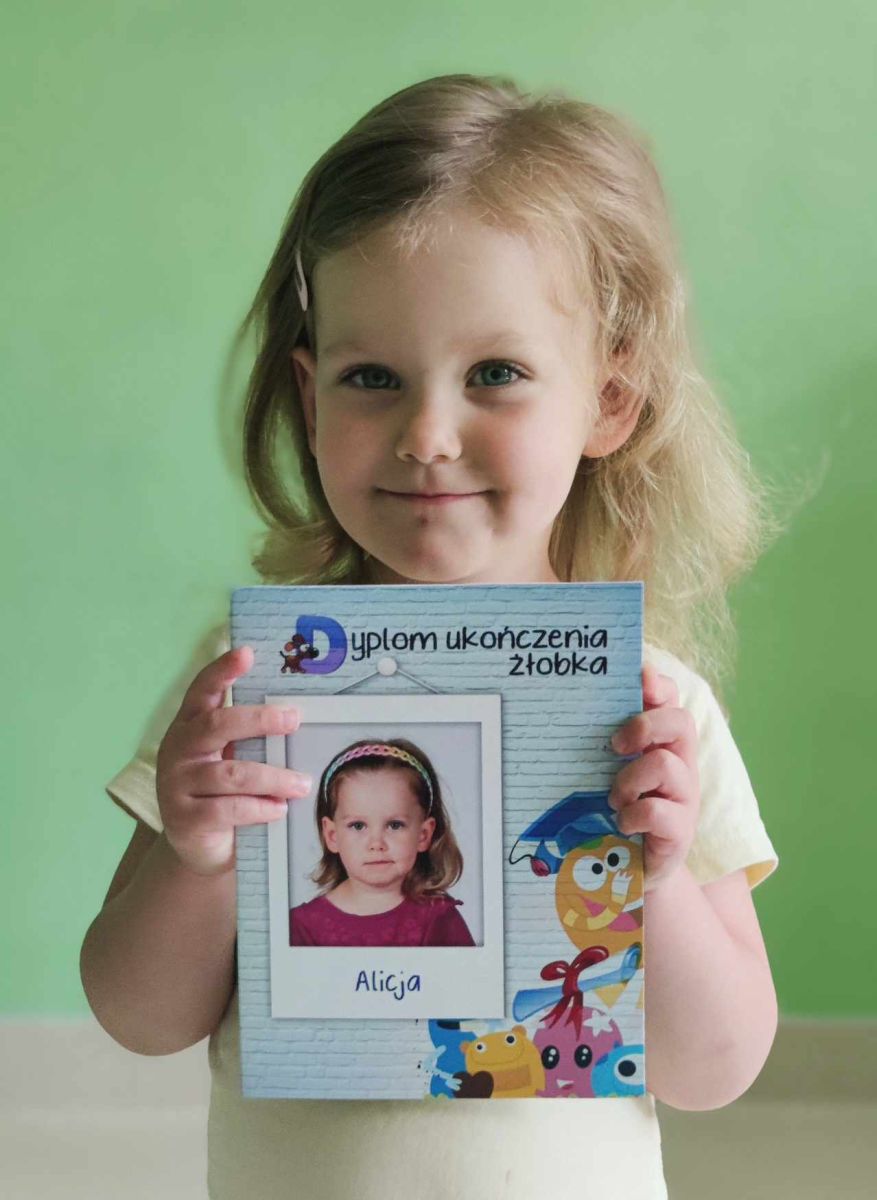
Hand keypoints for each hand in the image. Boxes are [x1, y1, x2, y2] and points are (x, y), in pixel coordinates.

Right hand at [155, 646, 310, 875]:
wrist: (197, 847)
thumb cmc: (222, 792)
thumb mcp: (228, 757)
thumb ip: (247, 736)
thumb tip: (296, 711)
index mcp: (189, 725)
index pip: (203, 690)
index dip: (223, 671)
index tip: (246, 653)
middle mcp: (178, 749)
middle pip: (217, 725)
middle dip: (259, 720)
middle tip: (294, 719)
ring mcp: (177, 784)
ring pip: (231, 773)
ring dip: (273, 777)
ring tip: (302, 783)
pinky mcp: (185, 819)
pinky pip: (227, 809)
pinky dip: (259, 808)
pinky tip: (279, 810)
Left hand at [608, 662, 699, 892]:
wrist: (631, 869)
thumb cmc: (615, 809)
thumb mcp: (607, 771)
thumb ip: (601, 742)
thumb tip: (564, 710)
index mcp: (661, 741)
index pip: (669, 697)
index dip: (657, 683)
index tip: (638, 680)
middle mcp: (680, 762)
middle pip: (680, 721)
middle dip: (644, 726)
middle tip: (614, 746)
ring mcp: (685, 796)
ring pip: (666, 764)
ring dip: (630, 779)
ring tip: (614, 798)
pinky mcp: (681, 829)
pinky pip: (657, 811)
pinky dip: (633, 815)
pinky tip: (622, 823)